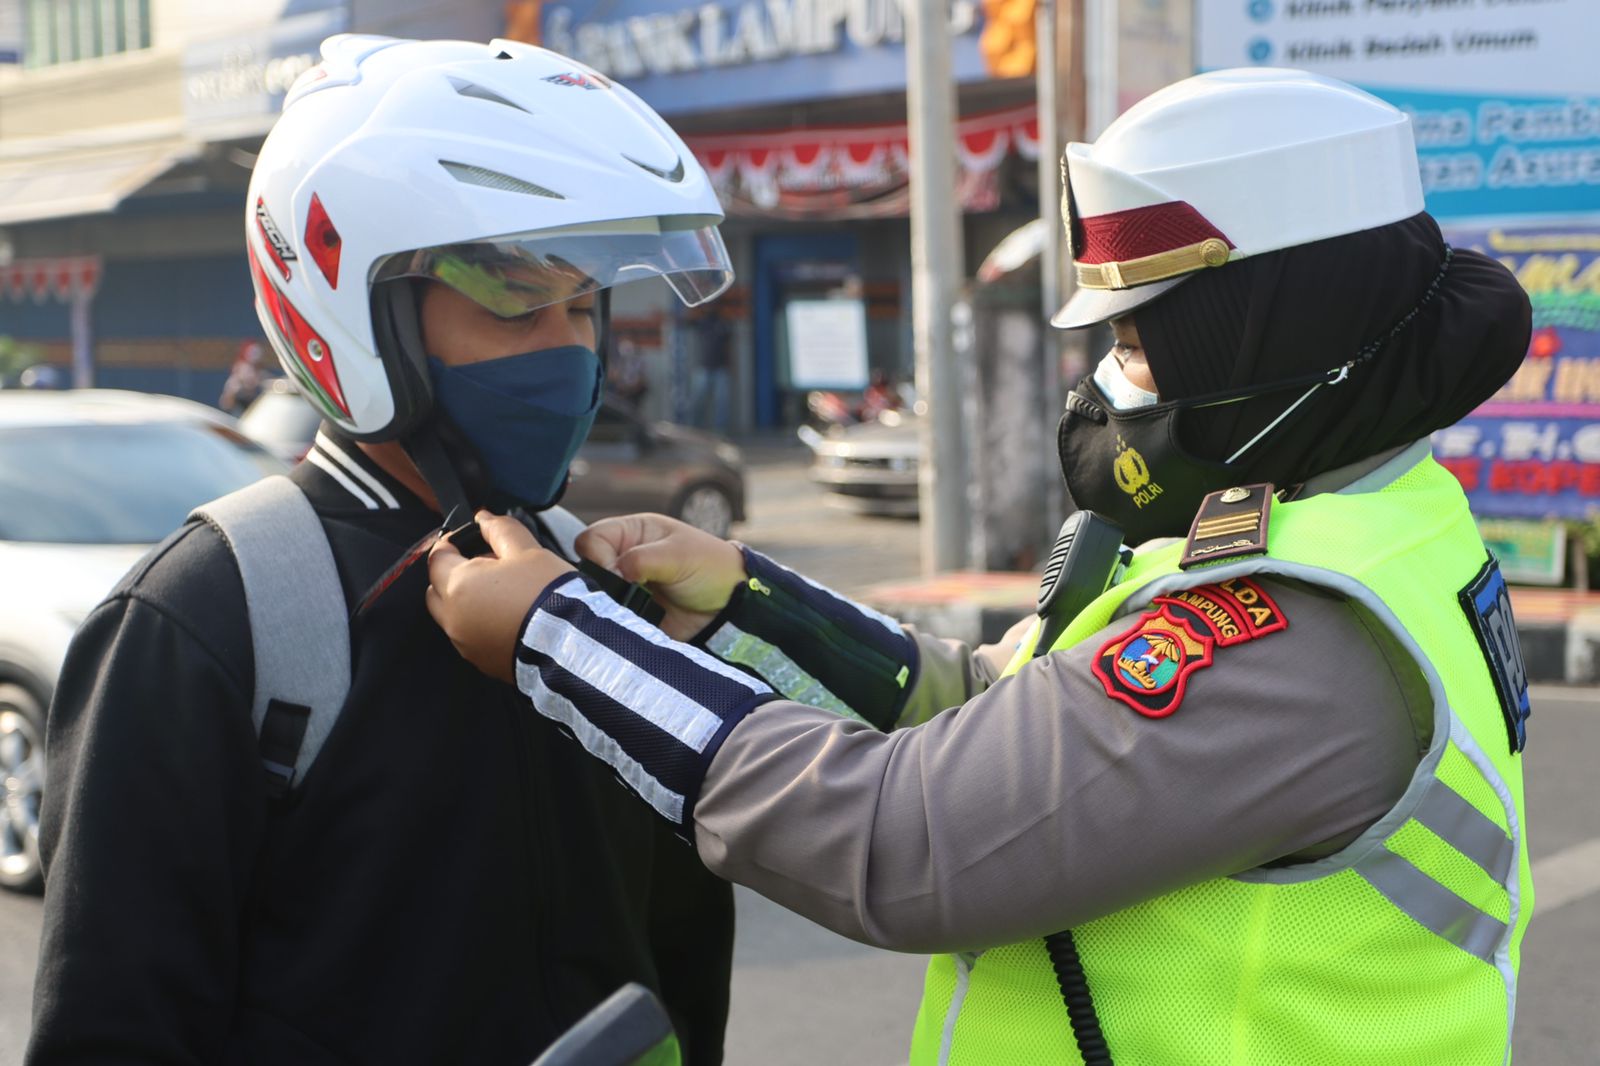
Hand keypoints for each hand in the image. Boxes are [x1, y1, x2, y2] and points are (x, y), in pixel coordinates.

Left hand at [427, 511, 573, 682]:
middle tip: (488, 568)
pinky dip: (480, 626)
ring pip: (452, 616)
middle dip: (454, 575)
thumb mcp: (526, 550)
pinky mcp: (481, 662)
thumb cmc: (546, 594)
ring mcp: (465, 643)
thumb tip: (483, 517)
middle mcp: (452, 617)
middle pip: (436, 589)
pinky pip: (470, 638)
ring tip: (502, 596)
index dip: (453, 543)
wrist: (569, 643)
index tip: (471, 539)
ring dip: (466, 603)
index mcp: (458, 585)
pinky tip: (509, 620)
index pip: (437, 557)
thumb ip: (499, 529)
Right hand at [576, 514, 746, 639]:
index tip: (617, 573)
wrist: (730, 607)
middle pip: (586, 568)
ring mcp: (625, 588)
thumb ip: (641, 559)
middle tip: (624, 594)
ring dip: (607, 605)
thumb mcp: (677, 555)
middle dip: (599, 583)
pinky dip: (615, 624)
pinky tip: (630, 625)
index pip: (592, 538)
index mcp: (632, 533)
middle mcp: (623, 558)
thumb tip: (611, 573)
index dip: (597, 555)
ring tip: (630, 610)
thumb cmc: (710, 568)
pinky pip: (609, 620)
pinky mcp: (631, 614)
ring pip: (594, 597)